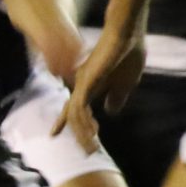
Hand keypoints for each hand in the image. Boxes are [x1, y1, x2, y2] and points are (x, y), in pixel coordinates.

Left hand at [56, 28, 145, 146]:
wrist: (128, 34)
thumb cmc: (128, 53)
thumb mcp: (125, 83)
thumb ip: (116, 96)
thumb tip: (110, 112)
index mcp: (90, 84)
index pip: (75, 108)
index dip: (67, 123)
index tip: (57, 136)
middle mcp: (82, 84)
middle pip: (72, 115)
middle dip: (78, 135)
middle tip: (88, 153)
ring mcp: (82, 83)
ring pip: (75, 116)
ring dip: (84, 134)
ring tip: (93, 149)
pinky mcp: (86, 82)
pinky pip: (79, 108)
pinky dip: (85, 123)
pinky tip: (94, 133)